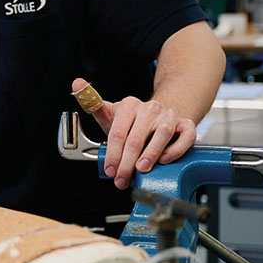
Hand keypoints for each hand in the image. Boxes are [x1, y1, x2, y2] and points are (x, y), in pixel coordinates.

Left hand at [72, 78, 195, 189]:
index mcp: (129, 105)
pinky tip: (164, 160)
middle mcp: (150, 108)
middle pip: (136, 137)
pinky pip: (185, 137)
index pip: (118, 132)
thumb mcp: (110, 115)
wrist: (159, 116)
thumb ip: (92, 103)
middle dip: (127, 163)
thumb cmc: (132, 122)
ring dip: (151, 154)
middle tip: (121, 178)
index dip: (113, 154)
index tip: (110, 170)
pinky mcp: (186, 124)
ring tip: (141, 169)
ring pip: (162, 134)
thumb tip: (76, 84)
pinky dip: (175, 150)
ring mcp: (169, 116)